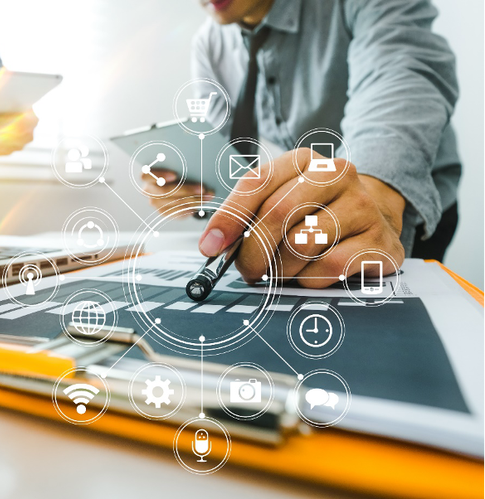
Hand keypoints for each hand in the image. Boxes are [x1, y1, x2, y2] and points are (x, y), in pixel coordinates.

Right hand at [142, 169, 214, 215]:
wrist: (176, 189)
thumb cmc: (177, 174)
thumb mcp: (177, 169)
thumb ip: (181, 169)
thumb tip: (199, 169)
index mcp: (148, 176)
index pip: (146, 175)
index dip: (159, 175)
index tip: (175, 175)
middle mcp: (149, 190)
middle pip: (164, 191)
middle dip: (186, 190)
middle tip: (202, 188)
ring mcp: (155, 203)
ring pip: (174, 202)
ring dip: (194, 199)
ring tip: (208, 196)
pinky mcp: (164, 212)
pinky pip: (178, 211)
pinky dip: (192, 207)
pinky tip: (201, 203)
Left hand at [198, 148, 405, 287]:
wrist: (375, 218)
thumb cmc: (315, 213)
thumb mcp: (281, 201)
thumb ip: (246, 216)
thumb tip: (213, 245)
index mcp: (304, 160)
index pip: (257, 183)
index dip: (229, 217)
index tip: (210, 247)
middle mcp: (337, 174)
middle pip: (277, 214)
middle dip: (252, 252)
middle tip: (246, 271)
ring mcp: (363, 206)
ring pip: (301, 245)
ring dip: (282, 269)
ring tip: (284, 270)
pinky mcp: (381, 241)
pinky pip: (329, 267)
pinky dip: (310, 279)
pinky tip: (311, 275)